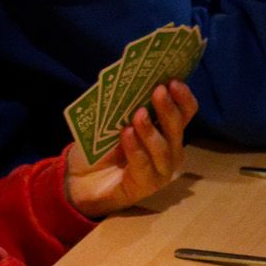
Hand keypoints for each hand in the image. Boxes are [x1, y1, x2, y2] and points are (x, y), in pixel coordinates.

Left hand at [65, 80, 195, 216]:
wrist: (80, 178)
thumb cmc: (100, 146)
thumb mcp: (113, 120)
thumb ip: (127, 104)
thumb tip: (133, 78)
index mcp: (166, 130)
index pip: (186, 112)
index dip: (183, 97)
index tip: (173, 80)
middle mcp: (169, 150)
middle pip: (177, 129)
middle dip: (168, 109)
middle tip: (158, 91)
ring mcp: (160, 170)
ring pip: (163, 150)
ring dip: (151, 130)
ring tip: (138, 114)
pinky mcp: (145, 186)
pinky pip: (144, 166)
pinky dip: (135, 149)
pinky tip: (126, 135)